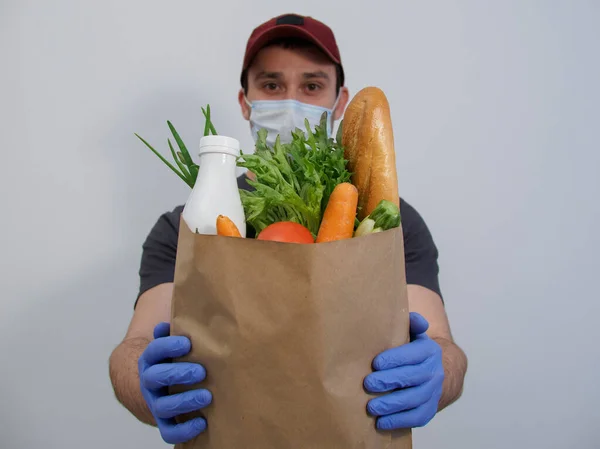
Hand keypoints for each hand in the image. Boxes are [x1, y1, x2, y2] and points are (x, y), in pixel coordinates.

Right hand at [138, 322, 211, 443]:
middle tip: (201, 371)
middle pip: (156, 378)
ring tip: (207, 396)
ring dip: (184, 401)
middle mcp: (149, 381)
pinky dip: (184, 430)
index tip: (187, 343)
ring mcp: (155, 402)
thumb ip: (175, 329)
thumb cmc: (173, 358)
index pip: (154, 351)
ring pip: (163, 406)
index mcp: (151, 359)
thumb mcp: (172, 342)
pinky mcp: (164, 421)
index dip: (168, 346)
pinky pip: (169, 431)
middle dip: (178, 374)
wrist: (158, 386)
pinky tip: (203, 423)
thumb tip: (176, 316)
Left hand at [364, 312, 443, 429]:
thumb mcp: (413, 334)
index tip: (375, 363)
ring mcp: (434, 392)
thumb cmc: (413, 350)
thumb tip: (415, 319)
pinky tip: (381, 423)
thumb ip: (411, 324)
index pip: (412, 354)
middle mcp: (434, 371)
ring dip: (392, 404)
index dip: (395, 359)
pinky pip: (417, 417)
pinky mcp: (430, 409)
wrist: (436, 371)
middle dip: (389, 381)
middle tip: (368, 384)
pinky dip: (399, 421)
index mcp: (429, 350)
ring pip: (415, 399)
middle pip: (412, 378)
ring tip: (371, 407)